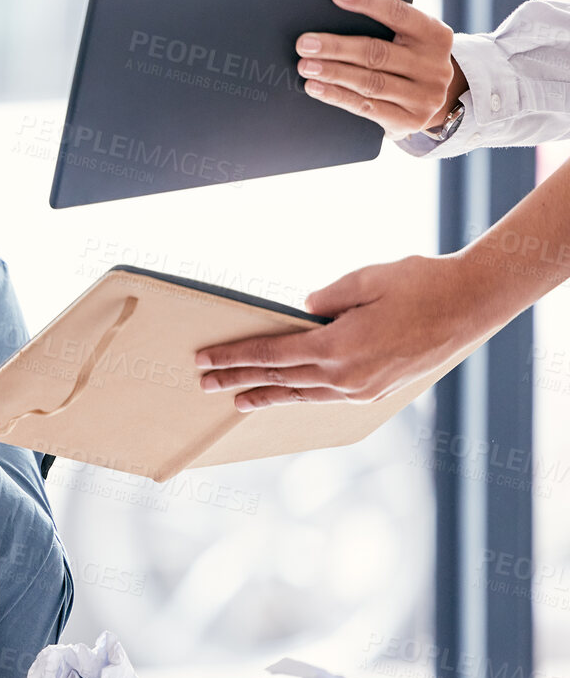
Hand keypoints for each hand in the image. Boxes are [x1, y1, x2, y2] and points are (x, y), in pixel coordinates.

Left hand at [194, 255, 502, 410]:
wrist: (473, 303)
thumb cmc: (420, 283)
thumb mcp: (364, 279)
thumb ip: (325, 299)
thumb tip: (301, 313)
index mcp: (337, 348)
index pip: (271, 356)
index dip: (234, 358)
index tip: (205, 359)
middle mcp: (347, 377)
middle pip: (279, 380)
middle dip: (238, 380)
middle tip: (204, 383)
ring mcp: (363, 389)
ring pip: (303, 394)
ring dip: (267, 395)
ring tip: (237, 398)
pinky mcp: (377, 391)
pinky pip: (327, 396)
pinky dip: (301, 395)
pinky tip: (287, 394)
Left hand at [296, 0, 464, 136]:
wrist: (434, 105)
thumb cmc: (407, 61)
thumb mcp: (408, 41)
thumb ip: (384, 28)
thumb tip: (332, 12)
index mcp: (435, 35)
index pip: (399, 13)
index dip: (368, 3)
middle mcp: (434, 66)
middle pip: (377, 52)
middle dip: (337, 47)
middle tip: (305, 43)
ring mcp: (424, 96)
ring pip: (370, 82)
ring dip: (333, 73)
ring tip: (305, 66)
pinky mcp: (409, 121)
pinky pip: (366, 107)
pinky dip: (337, 95)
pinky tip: (315, 87)